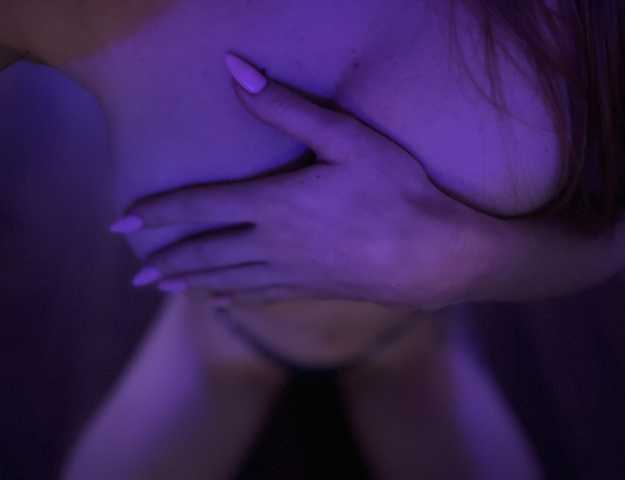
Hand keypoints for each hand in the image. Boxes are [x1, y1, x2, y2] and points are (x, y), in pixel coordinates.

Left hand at [109, 52, 479, 310]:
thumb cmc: (397, 190)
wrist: (435, 254)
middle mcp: (274, 243)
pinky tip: (220, 303)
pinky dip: (233, 297)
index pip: (200, 207)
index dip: (158, 213)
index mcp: (275, 203)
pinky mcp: (312, 288)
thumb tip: (236, 70)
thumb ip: (288, 108)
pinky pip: (260, 294)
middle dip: (167, 258)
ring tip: (162, 287)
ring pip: (227, 278)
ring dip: (191, 281)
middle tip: (134, 272)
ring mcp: (292, 271)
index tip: (123, 223)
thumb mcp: (347, 139)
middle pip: (206, 251)